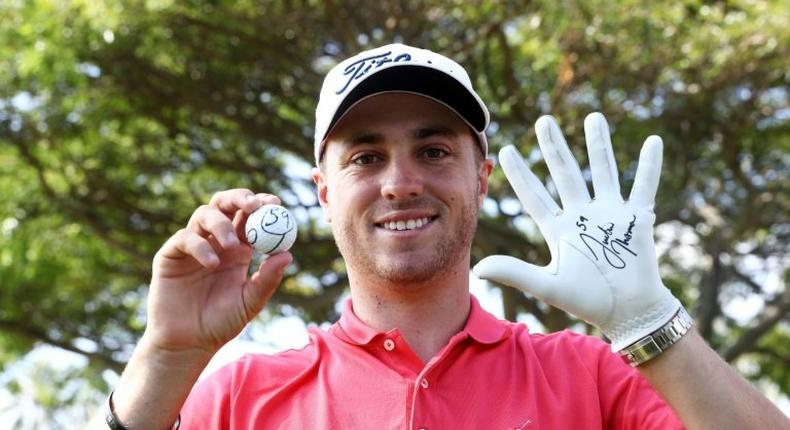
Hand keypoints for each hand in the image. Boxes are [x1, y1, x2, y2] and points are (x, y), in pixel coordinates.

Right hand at [145, 189, 291, 354]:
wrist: (188, 344)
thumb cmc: (221, 324)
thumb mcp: (250, 302)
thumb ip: (267, 279)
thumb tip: (287, 254)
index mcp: (238, 249)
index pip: (249, 216)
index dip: (261, 205)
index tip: (275, 204)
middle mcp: (215, 242)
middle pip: (224, 204)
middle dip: (239, 198)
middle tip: (253, 205)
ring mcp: (192, 246)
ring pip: (204, 214)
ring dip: (222, 223)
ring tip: (233, 245)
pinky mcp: (170, 256)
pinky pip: (184, 238)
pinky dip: (200, 245)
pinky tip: (212, 263)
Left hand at [473, 113, 680, 350]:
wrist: (627, 313)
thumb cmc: (587, 300)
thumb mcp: (548, 285)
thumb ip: (515, 273)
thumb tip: (478, 268)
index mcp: (559, 229)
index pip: (535, 196)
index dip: (520, 175)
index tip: (505, 150)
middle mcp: (582, 215)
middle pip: (565, 174)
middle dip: (555, 148)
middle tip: (544, 120)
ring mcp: (610, 213)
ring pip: (603, 171)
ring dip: (598, 145)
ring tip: (593, 117)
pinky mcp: (637, 219)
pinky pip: (644, 187)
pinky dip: (649, 166)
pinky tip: (653, 142)